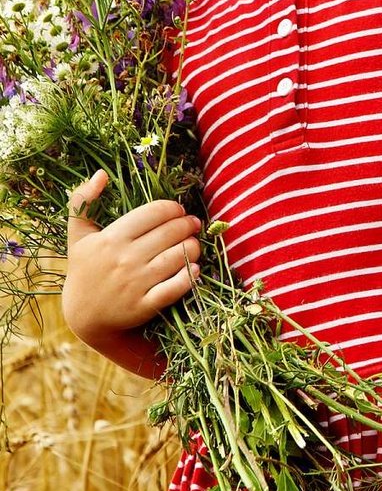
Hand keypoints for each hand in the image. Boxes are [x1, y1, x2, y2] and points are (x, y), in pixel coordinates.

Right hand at [62, 169, 202, 341]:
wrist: (84, 315)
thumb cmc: (85, 269)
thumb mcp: (78, 235)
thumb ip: (82, 202)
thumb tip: (101, 174)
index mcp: (111, 238)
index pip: (156, 212)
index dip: (174, 208)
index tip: (178, 211)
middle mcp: (124, 259)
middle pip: (172, 232)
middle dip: (188, 225)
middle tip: (192, 225)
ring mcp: (136, 283)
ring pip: (180, 255)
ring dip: (194, 246)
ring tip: (193, 244)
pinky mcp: (145, 305)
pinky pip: (178, 285)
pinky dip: (190, 274)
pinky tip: (193, 268)